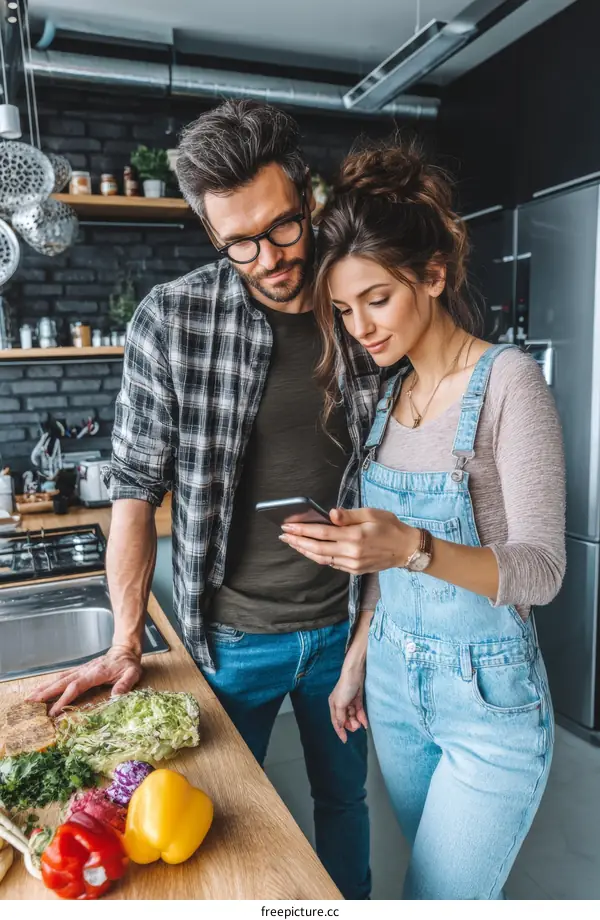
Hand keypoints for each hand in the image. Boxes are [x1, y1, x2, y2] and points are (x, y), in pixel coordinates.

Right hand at [27, 645, 142, 716]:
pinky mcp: (79, 671)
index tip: (53, 711)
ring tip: (29, 698)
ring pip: (59, 679)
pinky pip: (62, 677)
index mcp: (95, 674)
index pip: (76, 687)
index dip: (64, 699)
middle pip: (62, 682)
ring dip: (44, 688)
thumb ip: (125, 684)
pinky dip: (50, 683)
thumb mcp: (132, 674)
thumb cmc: (128, 664)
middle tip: (30, 703)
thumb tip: (116, 696)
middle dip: (45, 693)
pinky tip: (41, 689)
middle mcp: (84, 671)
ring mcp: (80, 670)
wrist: (124, 651)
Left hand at [279, 507, 417, 574]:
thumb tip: (331, 514)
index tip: (288, 525)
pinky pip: (331, 564)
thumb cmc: (390, 526)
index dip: (302, 529)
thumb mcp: (372, 513)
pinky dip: (318, 557)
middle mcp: (351, 552)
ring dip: (304, 551)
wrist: (406, 549)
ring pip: (322, 558)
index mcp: (355, 536)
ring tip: (292, 543)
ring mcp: (352, 564)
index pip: (322, 533)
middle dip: (297, 541)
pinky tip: (309, 551)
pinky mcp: (354, 570)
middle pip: (317, 548)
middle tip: (283, 535)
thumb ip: (349, 515)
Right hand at [329, 663, 367, 742]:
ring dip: (356, 722)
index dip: (340, 731)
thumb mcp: (340, 704)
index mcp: (333, 705)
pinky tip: (365, 723)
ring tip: (361, 725)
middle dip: (350, 725)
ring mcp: (349, 702)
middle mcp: (340, 704)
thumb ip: (340, 716)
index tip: (345, 740)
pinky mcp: (357, 699)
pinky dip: (362, 717)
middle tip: (356, 727)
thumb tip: (340, 726)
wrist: (355, 673)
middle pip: (345, 719)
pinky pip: (359, 711)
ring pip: (352, 716)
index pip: (336, 721)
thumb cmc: (345, 687)